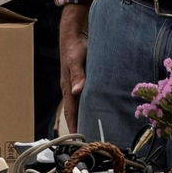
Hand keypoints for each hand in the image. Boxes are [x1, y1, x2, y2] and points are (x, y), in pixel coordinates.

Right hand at [59, 3, 89, 131]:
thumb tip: (77, 91)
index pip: (70, 113)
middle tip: (93, 141)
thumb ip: (78, 75)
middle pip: (77, 112)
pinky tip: (104, 108)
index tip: (81, 141)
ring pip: (83, 105)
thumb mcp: (76, 59)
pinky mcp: (86, 78)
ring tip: (99, 129)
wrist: (75, 30)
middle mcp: (73, 89)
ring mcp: (79, 84)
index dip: (75, 127)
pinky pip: (89, 96)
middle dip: (83, 126)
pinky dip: (94, 104)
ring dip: (89, 116)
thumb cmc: (73, 45)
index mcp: (68, 88)